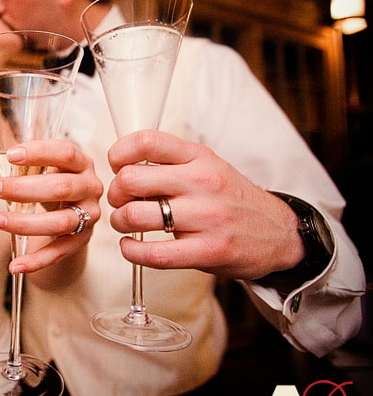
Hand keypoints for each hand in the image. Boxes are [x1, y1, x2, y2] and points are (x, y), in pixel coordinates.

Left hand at [0, 139, 102, 273]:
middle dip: (23, 188)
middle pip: (61, 187)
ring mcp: (89, 215)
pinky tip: (14, 266)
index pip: (65, 153)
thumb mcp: (41, 172)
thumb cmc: (53, 183)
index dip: (39, 153)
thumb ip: (19, 171)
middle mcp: (90, 186)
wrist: (74, 212)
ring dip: (25, 223)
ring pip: (60, 222)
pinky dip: (36, 261)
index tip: (11, 155)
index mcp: (81, 163)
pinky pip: (59, 252)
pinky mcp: (82, 239)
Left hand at [107, 130, 304, 279]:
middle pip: (130, 180)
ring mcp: (206, 217)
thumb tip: (121, 166)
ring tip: (126, 224)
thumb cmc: (231, 199)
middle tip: (120, 201)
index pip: (146, 141)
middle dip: (115, 193)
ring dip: (119, 222)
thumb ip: (169, 164)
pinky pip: (153, 254)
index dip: (119, 153)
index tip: (118, 167)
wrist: (280, 233)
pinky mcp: (208, 251)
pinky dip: (131, 252)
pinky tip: (130, 248)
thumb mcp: (207, 167)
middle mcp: (202, 183)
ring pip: (135, 216)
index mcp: (199, 157)